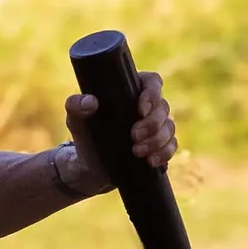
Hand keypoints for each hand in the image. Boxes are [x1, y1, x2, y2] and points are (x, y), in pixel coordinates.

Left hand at [64, 68, 176, 183]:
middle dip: (152, 124)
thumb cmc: (85, 136)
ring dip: (157, 141)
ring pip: (169, 127)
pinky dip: (165, 154)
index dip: (152, 93)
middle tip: (134, 136)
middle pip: (163, 107)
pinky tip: (151, 161)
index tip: (140, 110)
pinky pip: (172, 146)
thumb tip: (90, 102)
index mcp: (131, 91)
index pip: (152, 81)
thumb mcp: (75, 120)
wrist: (91, 167)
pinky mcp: (160, 146)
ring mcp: (157, 126)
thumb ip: (75, 106)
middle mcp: (148, 106)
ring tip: (137, 152)